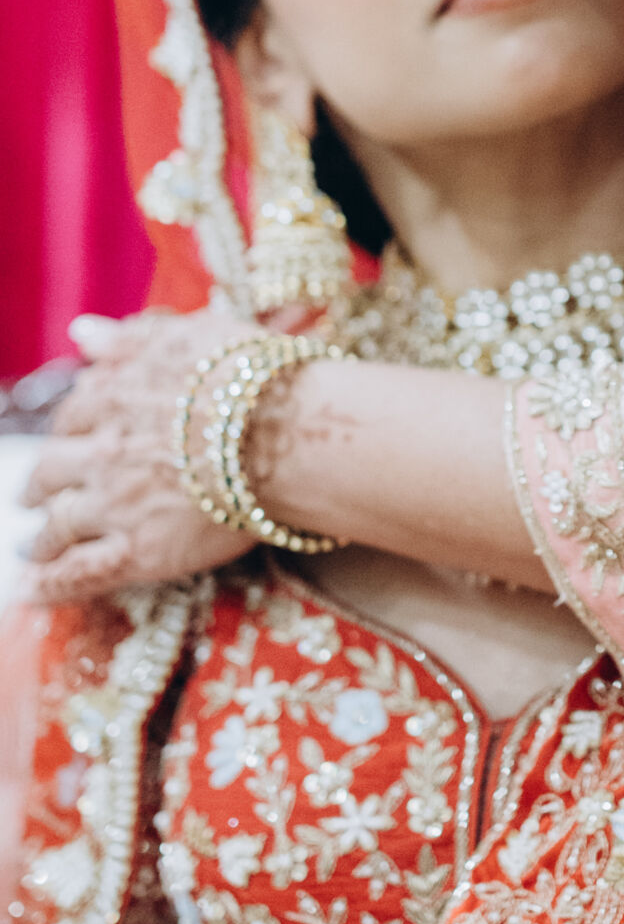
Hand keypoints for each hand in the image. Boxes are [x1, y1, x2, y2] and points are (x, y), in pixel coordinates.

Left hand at [20, 309, 263, 600]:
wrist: (290, 435)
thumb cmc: (253, 379)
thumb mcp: (189, 338)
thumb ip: (131, 338)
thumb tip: (82, 332)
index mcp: (115, 396)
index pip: (76, 412)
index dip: (70, 428)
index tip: (69, 437)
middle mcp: (103, 450)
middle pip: (54, 468)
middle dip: (40, 485)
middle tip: (34, 495)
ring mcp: (116, 503)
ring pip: (59, 524)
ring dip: (40, 537)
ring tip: (33, 547)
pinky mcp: (139, 551)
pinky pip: (79, 573)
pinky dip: (49, 585)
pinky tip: (32, 591)